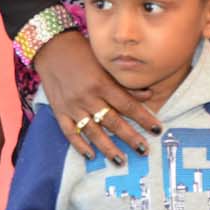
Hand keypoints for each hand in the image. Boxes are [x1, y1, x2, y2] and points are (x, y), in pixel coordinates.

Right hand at [34, 31, 158, 164]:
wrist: (51, 48)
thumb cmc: (82, 52)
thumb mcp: (105, 63)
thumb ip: (124, 82)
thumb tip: (149, 94)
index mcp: (102, 83)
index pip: (128, 105)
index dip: (144, 118)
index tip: (157, 129)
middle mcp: (88, 97)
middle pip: (113, 122)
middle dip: (130, 138)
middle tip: (144, 150)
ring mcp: (72, 106)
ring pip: (93, 132)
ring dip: (108, 148)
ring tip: (121, 161)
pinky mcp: (59, 111)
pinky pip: (70, 132)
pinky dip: (79, 145)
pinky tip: (91, 155)